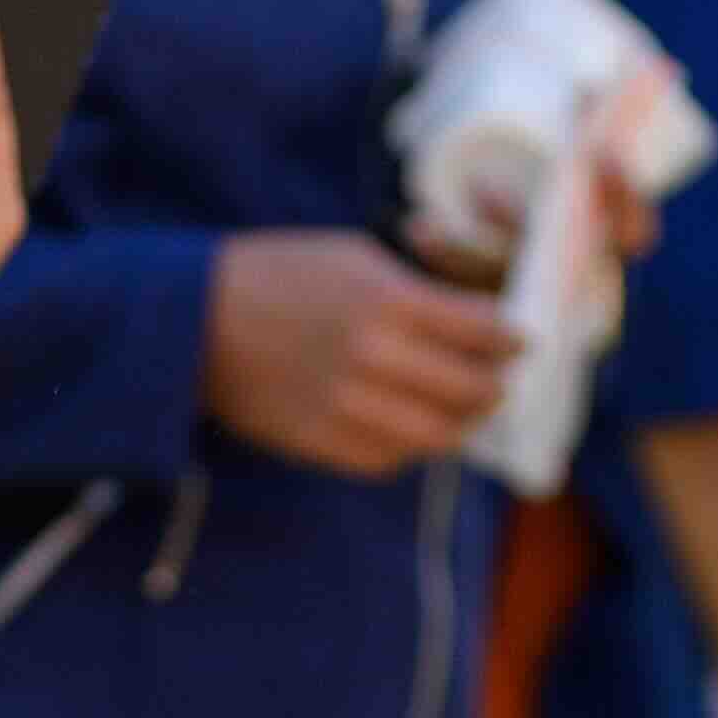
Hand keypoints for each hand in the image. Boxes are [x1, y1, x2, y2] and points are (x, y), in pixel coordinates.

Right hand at [205, 231, 519, 476]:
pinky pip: (393, 459)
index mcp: (387, 301)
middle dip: (495, 386)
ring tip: (464, 412)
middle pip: (472, 391)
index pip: (483, 333)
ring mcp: (351, 408)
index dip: (511, 340)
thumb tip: (479, 325)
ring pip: (439, 435)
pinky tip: (411, 426)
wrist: (198, 321)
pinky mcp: (327, 444)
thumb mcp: (354, 259)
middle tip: (499, 381)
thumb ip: (420, 294)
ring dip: (461, 425)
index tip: (519, 342)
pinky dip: (412, 445)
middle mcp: (375, 358)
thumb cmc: (281, 276)